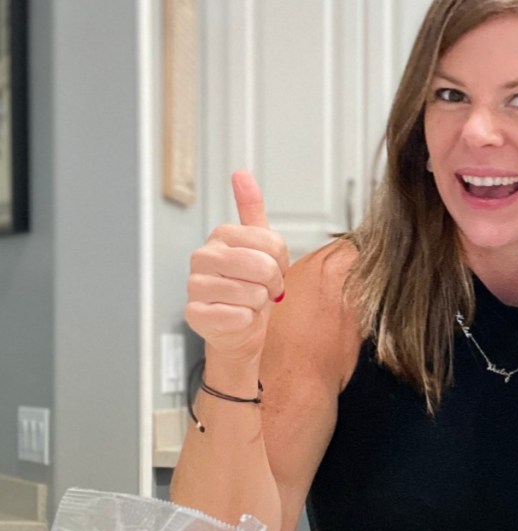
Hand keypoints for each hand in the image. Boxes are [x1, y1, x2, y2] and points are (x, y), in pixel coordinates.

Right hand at [184, 171, 288, 361]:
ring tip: (249, 303)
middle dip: (273, 284)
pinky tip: (237, 317)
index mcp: (221, 236)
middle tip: (264, 289)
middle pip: (263, 267)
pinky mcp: (194, 314)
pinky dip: (247, 321)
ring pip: (253, 293)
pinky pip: (240, 316)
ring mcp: (195, 285)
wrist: (240, 329)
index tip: (273, 269)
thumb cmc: (252, 286)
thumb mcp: (259, 246)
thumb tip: (241, 173)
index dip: (282, 263)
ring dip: (259, 304)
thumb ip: (252, 210)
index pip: (273, 244)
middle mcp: (202, 256)